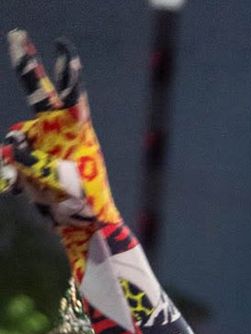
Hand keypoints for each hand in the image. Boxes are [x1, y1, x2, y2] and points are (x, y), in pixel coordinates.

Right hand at [0, 30, 118, 231]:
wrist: (87, 228)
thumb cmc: (87, 202)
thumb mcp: (67, 181)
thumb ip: (38, 160)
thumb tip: (13, 149)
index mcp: (77, 129)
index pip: (71, 94)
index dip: (66, 73)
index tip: (63, 49)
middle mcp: (57, 131)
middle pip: (38, 95)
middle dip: (27, 66)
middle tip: (17, 36)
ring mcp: (42, 146)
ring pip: (21, 144)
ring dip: (30, 168)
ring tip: (50, 192)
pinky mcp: (31, 165)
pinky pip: (15, 166)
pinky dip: (16, 180)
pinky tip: (16, 189)